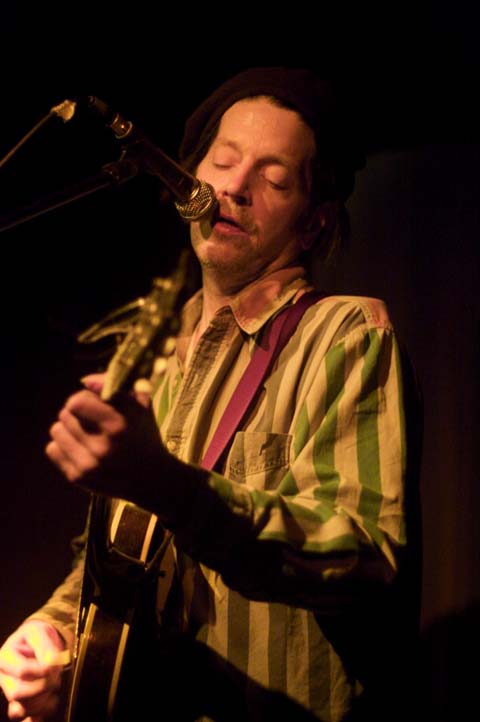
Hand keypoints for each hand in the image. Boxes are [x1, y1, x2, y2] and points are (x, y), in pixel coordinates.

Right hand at [0, 620, 65, 720]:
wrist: (36, 643)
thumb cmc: (36, 637)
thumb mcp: (40, 632)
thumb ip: (45, 646)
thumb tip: (51, 663)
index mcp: (5, 658)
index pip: (22, 671)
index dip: (42, 671)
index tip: (55, 664)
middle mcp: (3, 678)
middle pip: (19, 693)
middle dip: (43, 685)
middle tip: (56, 676)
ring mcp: (9, 693)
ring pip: (21, 709)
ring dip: (43, 699)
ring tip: (54, 685)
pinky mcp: (18, 704)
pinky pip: (23, 718)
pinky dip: (38, 714)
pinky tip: (51, 702)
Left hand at [45, 375, 166, 501]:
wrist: (151, 478)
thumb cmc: (144, 435)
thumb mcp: (141, 405)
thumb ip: (114, 386)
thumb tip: (85, 381)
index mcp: (118, 426)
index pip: (77, 402)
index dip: (82, 399)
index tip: (91, 404)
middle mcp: (102, 447)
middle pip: (65, 414)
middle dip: (76, 414)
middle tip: (90, 421)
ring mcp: (88, 465)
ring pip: (56, 430)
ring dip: (68, 429)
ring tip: (85, 434)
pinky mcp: (78, 478)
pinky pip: (52, 449)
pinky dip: (63, 446)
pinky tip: (80, 449)